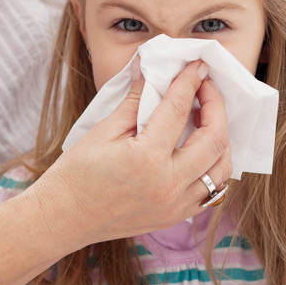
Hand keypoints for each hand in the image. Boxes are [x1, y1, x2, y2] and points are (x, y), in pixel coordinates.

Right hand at [32, 59, 231, 247]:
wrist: (63, 218)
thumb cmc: (76, 174)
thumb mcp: (103, 131)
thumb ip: (135, 100)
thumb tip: (150, 70)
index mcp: (146, 159)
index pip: (179, 110)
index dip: (190, 82)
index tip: (197, 66)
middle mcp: (168, 185)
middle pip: (214, 139)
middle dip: (216, 106)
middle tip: (206, 88)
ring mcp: (175, 205)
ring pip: (222, 168)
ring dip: (221, 138)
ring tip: (207, 118)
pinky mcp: (175, 216)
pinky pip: (211, 190)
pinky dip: (213, 166)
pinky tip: (201, 148)